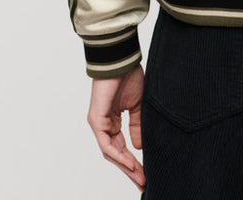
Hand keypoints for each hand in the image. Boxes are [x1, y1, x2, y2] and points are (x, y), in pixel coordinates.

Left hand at [87, 66, 145, 191]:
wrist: (120, 60)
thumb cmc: (128, 76)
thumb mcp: (138, 105)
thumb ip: (137, 125)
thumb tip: (138, 147)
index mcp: (112, 121)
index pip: (121, 147)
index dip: (133, 162)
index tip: (145, 173)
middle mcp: (103, 125)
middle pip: (115, 155)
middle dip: (130, 170)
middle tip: (142, 182)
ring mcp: (99, 124)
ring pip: (110, 153)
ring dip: (125, 167)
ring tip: (139, 177)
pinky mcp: (97, 120)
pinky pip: (107, 144)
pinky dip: (119, 155)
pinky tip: (131, 162)